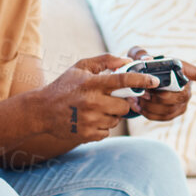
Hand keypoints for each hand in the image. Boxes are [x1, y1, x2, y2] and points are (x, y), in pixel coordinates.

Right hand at [29, 54, 156, 141]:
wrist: (41, 111)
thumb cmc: (64, 86)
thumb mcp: (80, 67)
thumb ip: (104, 61)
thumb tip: (126, 62)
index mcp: (91, 83)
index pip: (123, 81)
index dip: (142, 81)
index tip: (154, 82)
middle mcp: (92, 102)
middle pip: (125, 106)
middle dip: (121, 102)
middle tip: (109, 99)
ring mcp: (90, 120)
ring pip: (116, 119)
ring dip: (110, 115)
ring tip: (94, 109)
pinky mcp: (87, 134)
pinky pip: (107, 131)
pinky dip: (102, 126)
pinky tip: (89, 119)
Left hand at [123, 46, 195, 122]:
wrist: (140, 81)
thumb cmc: (144, 66)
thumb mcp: (140, 56)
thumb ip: (140, 54)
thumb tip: (147, 59)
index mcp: (184, 70)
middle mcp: (187, 88)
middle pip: (181, 96)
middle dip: (160, 95)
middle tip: (143, 91)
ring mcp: (182, 102)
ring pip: (170, 109)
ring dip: (151, 105)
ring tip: (137, 98)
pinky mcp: (174, 113)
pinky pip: (163, 117)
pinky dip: (148, 113)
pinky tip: (137, 106)